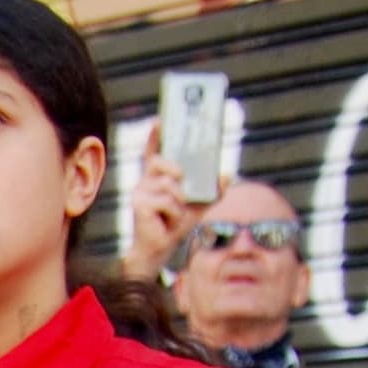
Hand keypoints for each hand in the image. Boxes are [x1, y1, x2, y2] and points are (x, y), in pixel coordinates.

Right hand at [123, 120, 199, 281]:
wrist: (161, 248)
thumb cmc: (175, 223)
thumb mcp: (200, 204)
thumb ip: (214, 189)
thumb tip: (228, 175)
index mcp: (157, 177)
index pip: (154, 152)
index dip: (156, 136)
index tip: (160, 119)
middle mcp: (145, 181)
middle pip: (161, 163)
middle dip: (175, 168)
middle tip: (183, 176)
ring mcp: (140, 192)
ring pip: (169, 185)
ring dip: (180, 202)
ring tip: (175, 214)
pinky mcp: (139, 205)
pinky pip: (167, 201)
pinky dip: (175, 212)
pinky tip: (168, 221)